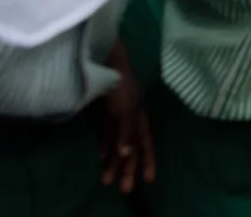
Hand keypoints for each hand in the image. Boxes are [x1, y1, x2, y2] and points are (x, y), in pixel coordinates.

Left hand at [99, 67, 154, 192]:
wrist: (105, 62)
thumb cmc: (121, 85)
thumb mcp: (127, 109)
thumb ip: (128, 131)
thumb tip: (127, 154)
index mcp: (143, 116)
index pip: (147, 143)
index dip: (148, 160)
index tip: (149, 179)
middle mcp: (133, 116)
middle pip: (132, 147)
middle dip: (129, 168)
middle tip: (125, 189)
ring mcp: (118, 113)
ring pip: (118, 142)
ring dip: (114, 161)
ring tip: (106, 180)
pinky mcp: (105, 111)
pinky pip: (107, 132)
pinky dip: (105, 145)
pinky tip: (101, 157)